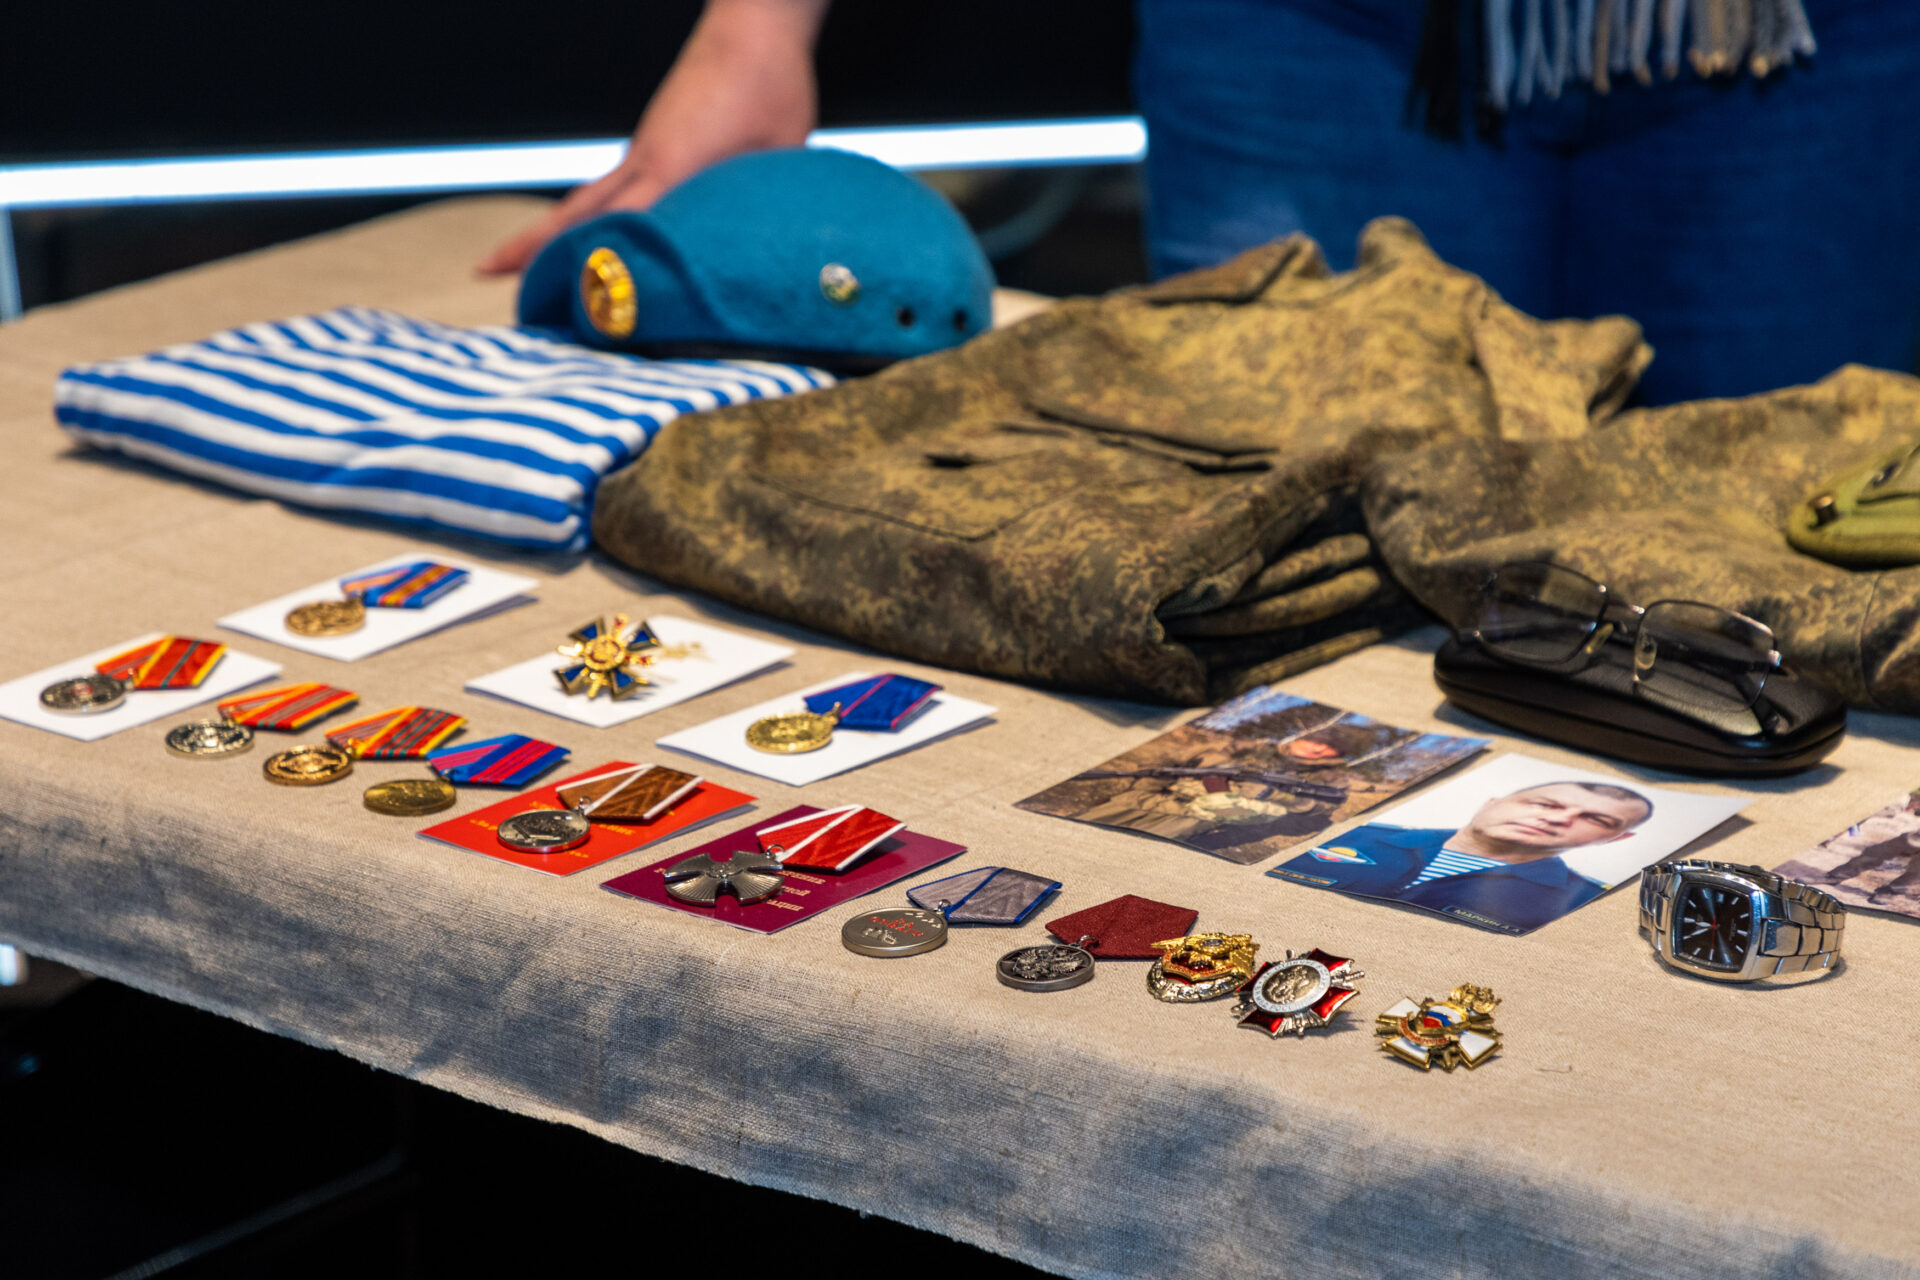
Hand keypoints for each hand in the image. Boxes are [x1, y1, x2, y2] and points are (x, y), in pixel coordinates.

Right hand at [479, 0, 827, 275]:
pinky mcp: (652, 144)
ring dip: (552, 230)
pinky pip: (610, 188)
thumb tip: (769, 250)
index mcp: (673, 165)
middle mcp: (644, 159)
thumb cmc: (772, 85)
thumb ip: (764, 205)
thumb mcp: (780, 153)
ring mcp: (643, 150)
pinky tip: (586, 236)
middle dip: (532, 244)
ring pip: (585, 199)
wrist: (753, 25)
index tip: (560, 297)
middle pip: (575, 210)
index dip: (587, 262)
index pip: (619, 225)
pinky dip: (588, 215)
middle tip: (487, 275)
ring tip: (521, 264)